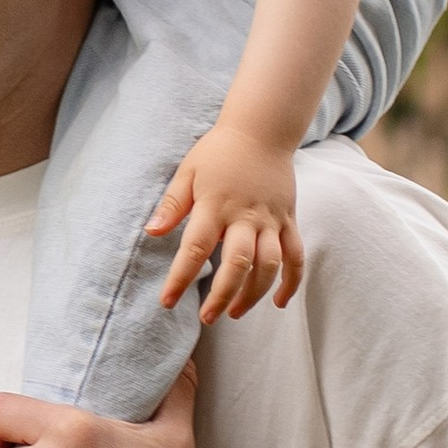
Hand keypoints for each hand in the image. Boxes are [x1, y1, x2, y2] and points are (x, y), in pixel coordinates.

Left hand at [145, 120, 303, 321]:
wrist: (261, 130)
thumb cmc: (218, 152)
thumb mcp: (187, 172)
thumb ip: (172, 204)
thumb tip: (152, 232)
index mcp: (215, 205)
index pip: (196, 248)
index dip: (181, 277)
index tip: (167, 302)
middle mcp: (245, 215)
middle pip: (238, 262)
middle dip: (222, 294)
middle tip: (207, 317)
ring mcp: (271, 219)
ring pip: (269, 265)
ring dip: (254, 293)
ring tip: (234, 313)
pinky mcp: (289, 220)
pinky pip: (295, 256)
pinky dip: (292, 282)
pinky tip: (279, 303)